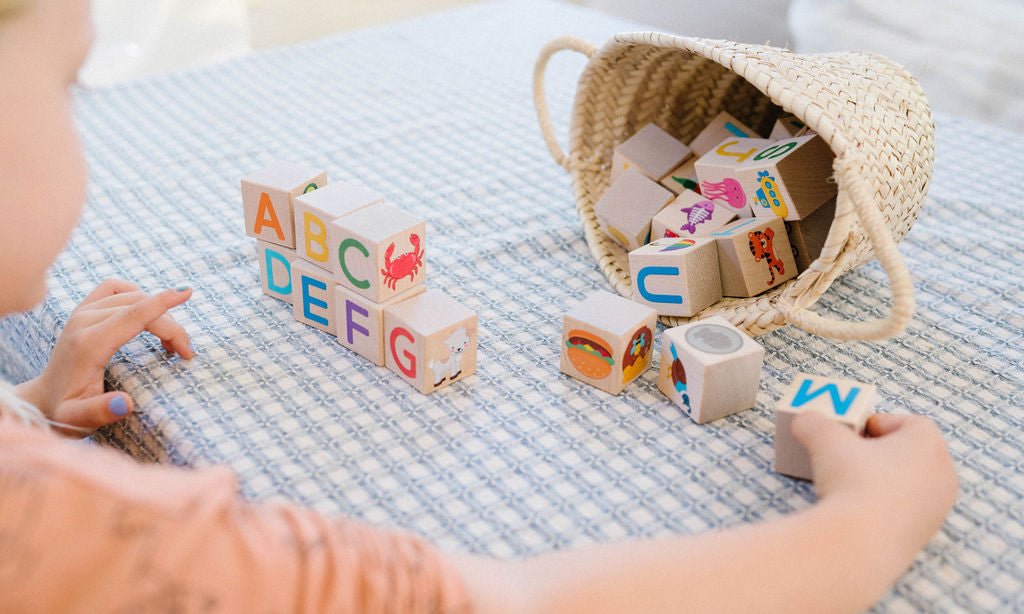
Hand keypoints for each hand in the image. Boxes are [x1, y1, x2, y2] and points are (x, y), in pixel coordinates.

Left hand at [15, 279, 194, 435]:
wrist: (43, 400)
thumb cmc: (66, 412)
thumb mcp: (79, 419)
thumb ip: (101, 412)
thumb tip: (126, 404)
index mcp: (88, 343)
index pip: (133, 315)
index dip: (162, 305)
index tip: (186, 293)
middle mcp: (83, 321)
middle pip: (139, 306)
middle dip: (170, 325)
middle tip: (186, 353)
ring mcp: (82, 312)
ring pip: (132, 296)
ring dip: (158, 311)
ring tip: (170, 341)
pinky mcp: (83, 310)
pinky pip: (115, 288)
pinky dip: (137, 295)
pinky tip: (147, 314)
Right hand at [792, 411, 957, 554]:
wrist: (861, 543)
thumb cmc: (852, 481)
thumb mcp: (824, 440)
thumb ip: (814, 423)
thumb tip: (803, 422)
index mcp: (927, 442)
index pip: (908, 422)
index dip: (878, 423)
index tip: (853, 434)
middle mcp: (942, 472)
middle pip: (911, 453)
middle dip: (881, 452)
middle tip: (850, 457)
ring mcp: (938, 506)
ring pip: (911, 483)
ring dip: (884, 481)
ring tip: (851, 487)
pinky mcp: (926, 533)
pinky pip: (907, 511)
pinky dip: (887, 507)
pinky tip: (860, 513)